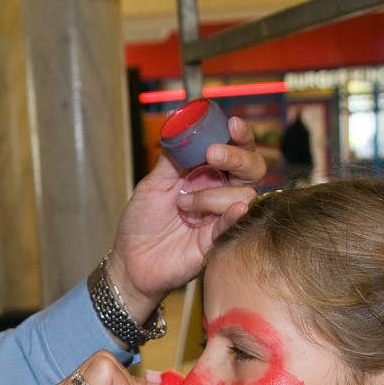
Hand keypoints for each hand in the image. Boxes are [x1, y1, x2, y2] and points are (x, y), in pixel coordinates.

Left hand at [107, 116, 265, 322]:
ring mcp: (222, 216)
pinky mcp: (219, 240)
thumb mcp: (153, 184)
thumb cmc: (141, 223)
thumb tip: (178, 123)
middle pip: (252, 167)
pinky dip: (235, 213)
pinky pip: (237, 223)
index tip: (232, 124)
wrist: (131, 261)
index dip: (239, 135)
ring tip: (183, 206)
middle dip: (237, 156)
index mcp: (205, 174)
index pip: (234, 148)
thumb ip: (172, 158)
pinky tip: (232, 210)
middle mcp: (219, 191)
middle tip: (213, 154)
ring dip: (213, 194)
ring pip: (245, 194)